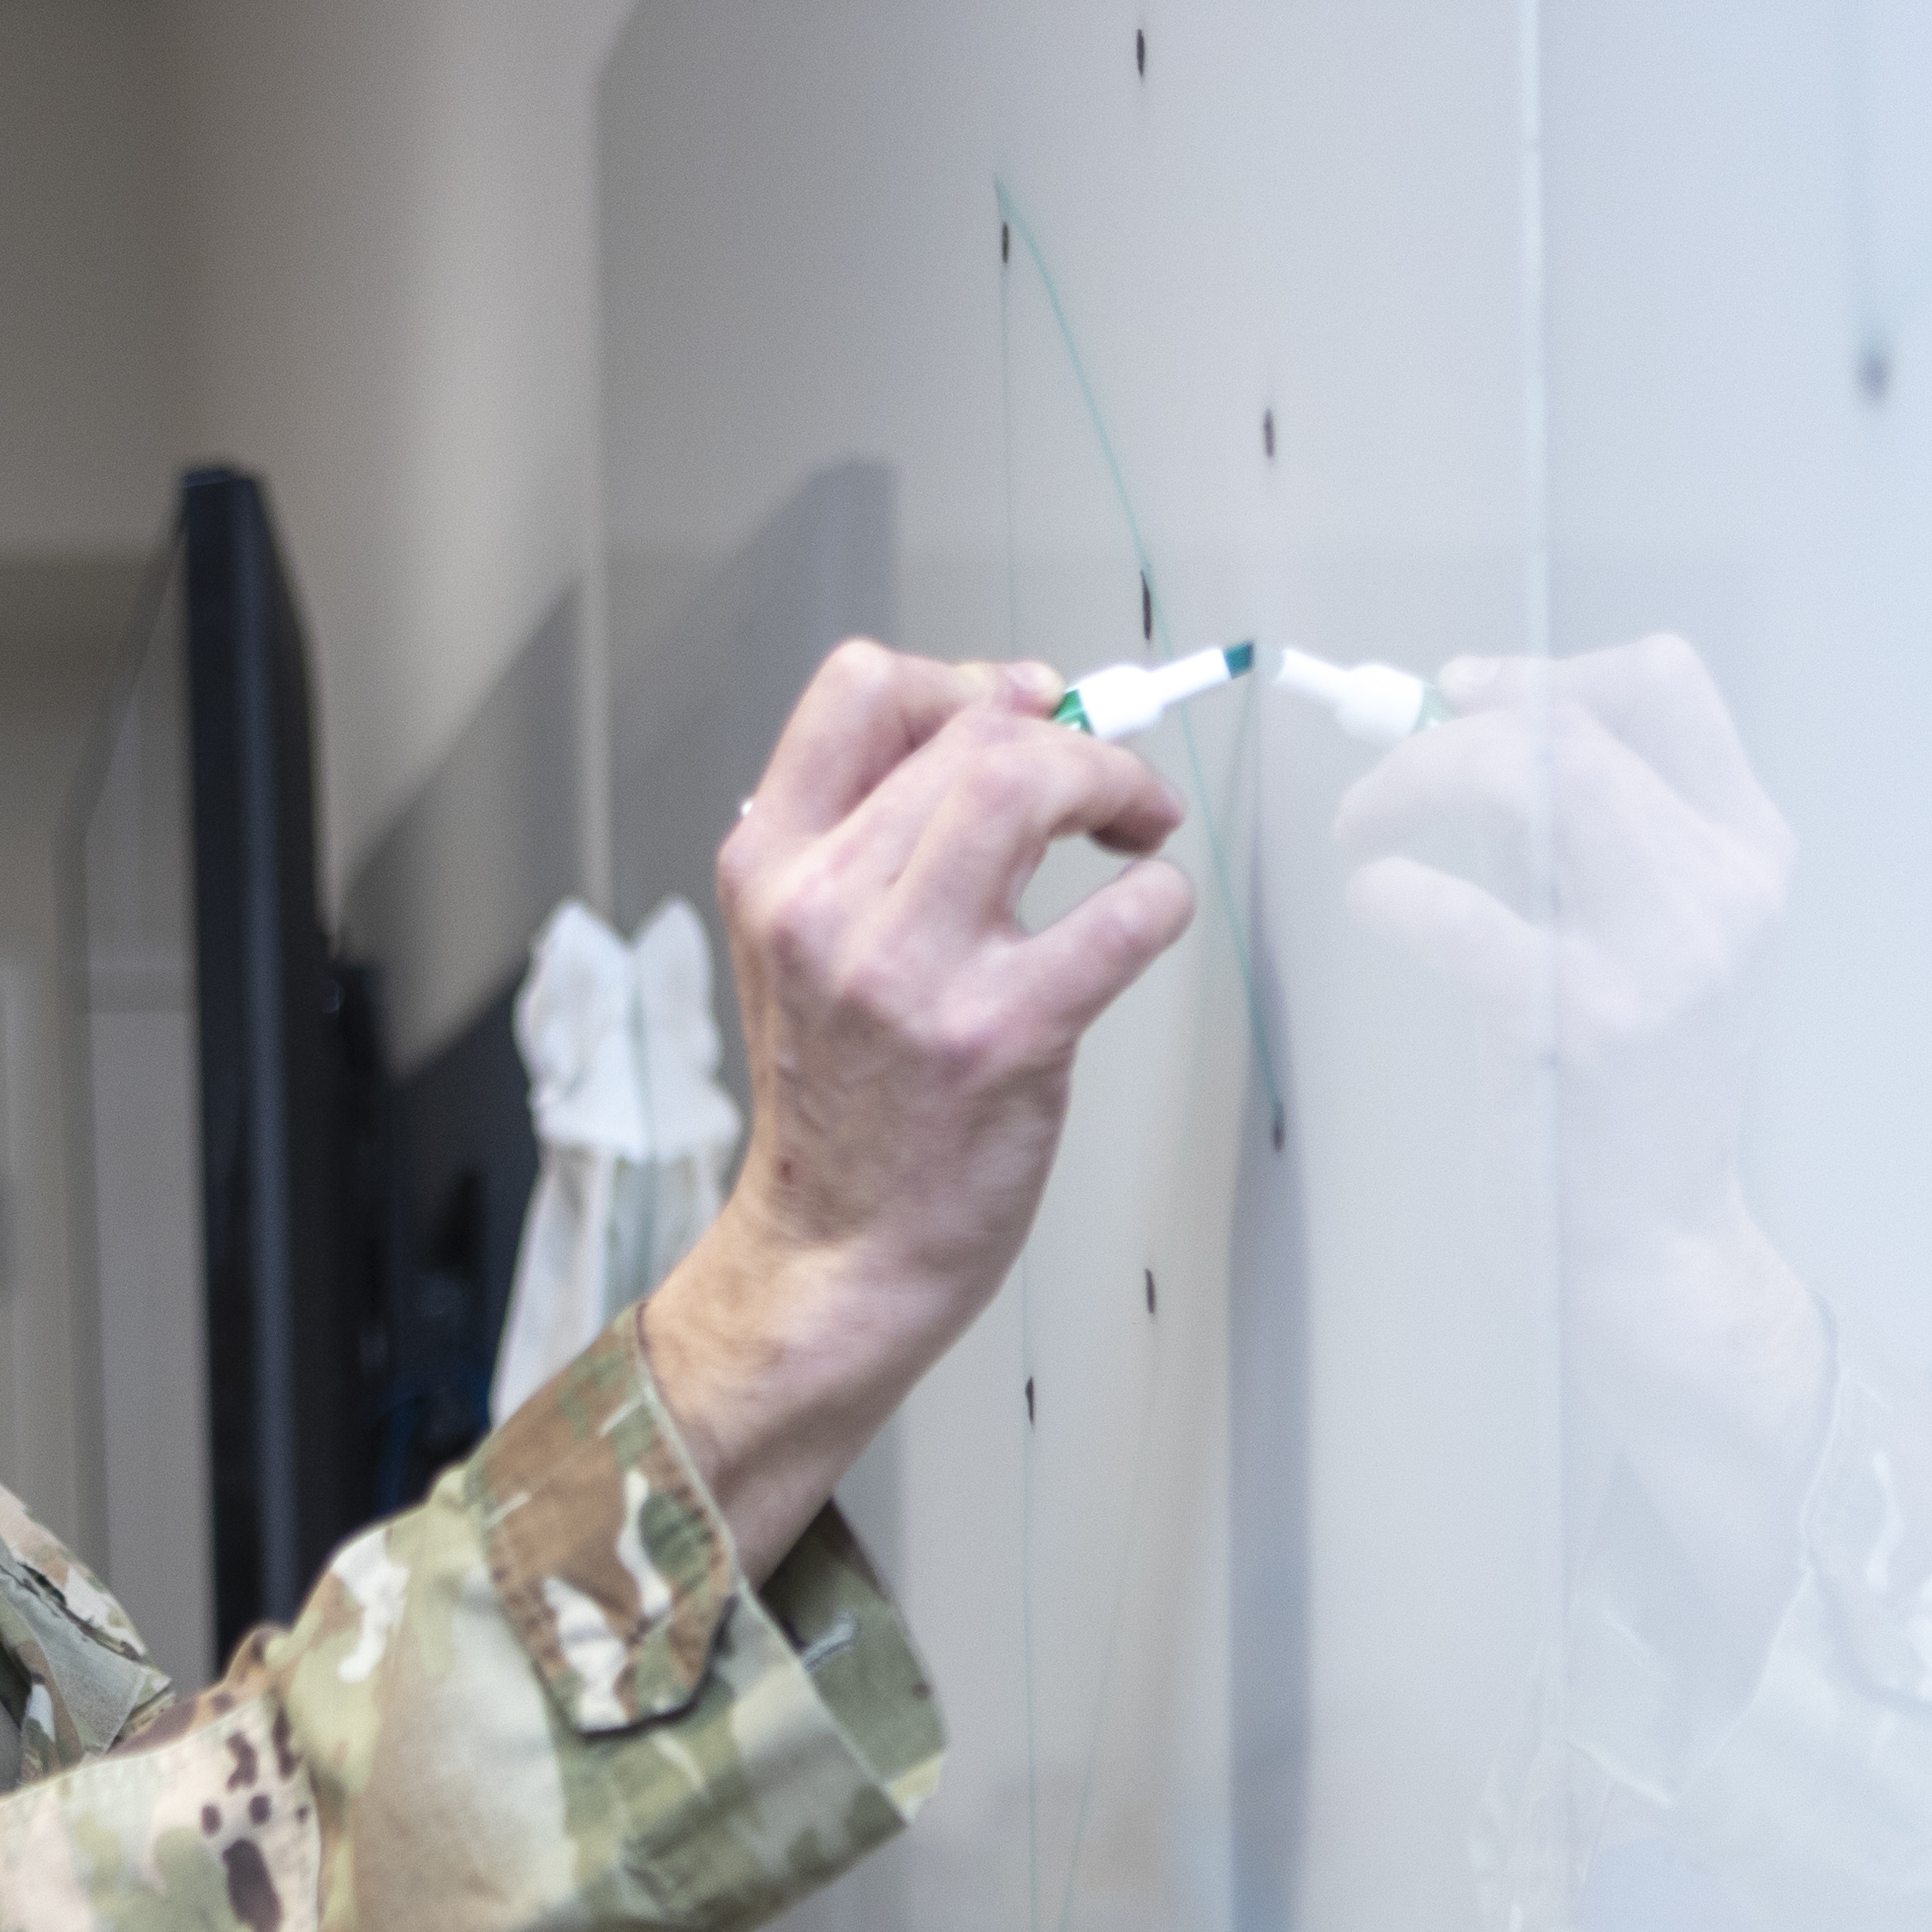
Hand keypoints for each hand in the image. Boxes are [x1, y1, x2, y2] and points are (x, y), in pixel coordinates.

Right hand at [641, 641, 1197, 1575]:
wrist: (835, 1254)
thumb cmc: (843, 1106)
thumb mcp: (806, 945)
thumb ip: (877, 837)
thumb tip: (1010, 720)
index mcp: (772, 870)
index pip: (857, 691)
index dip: (961, 678)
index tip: (1020, 710)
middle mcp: (827, 907)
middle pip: (970, 730)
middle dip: (1072, 738)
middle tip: (1110, 789)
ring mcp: (908, 973)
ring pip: (1026, 784)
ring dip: (1113, 784)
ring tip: (1136, 826)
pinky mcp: (997, 1038)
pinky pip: (1117, 916)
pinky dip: (1159, 897)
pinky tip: (1148, 913)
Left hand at [1339, 636, 1826, 1633]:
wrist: (1653, 1247)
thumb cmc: (1621, 1092)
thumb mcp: (1632, 936)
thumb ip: (1571, 834)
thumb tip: (1470, 720)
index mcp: (1746, 852)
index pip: (1667, 685)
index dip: (1547, 669)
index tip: (1464, 693)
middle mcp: (1721, 890)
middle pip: (1578, 726)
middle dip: (1450, 728)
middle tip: (1381, 780)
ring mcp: (1662, 957)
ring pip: (1533, 782)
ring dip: (1413, 784)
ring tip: (1364, 833)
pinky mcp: (1583, 1028)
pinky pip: (1466, 914)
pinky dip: (1393, 889)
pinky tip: (1374, 902)